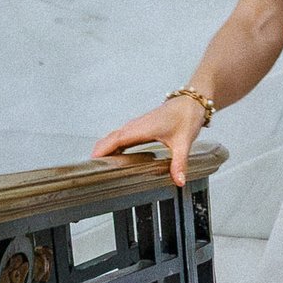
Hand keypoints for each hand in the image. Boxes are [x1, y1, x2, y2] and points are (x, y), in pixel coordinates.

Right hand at [92, 96, 209, 186]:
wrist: (192, 102)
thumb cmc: (186, 116)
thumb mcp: (184, 142)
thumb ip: (179, 163)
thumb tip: (178, 180)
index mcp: (142, 128)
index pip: (116, 139)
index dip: (103, 149)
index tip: (93, 160)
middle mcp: (137, 126)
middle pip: (111, 138)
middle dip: (100, 151)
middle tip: (91, 169)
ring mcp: (138, 126)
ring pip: (115, 136)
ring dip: (105, 148)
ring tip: (98, 165)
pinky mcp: (141, 127)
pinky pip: (122, 135)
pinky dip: (114, 144)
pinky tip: (114, 154)